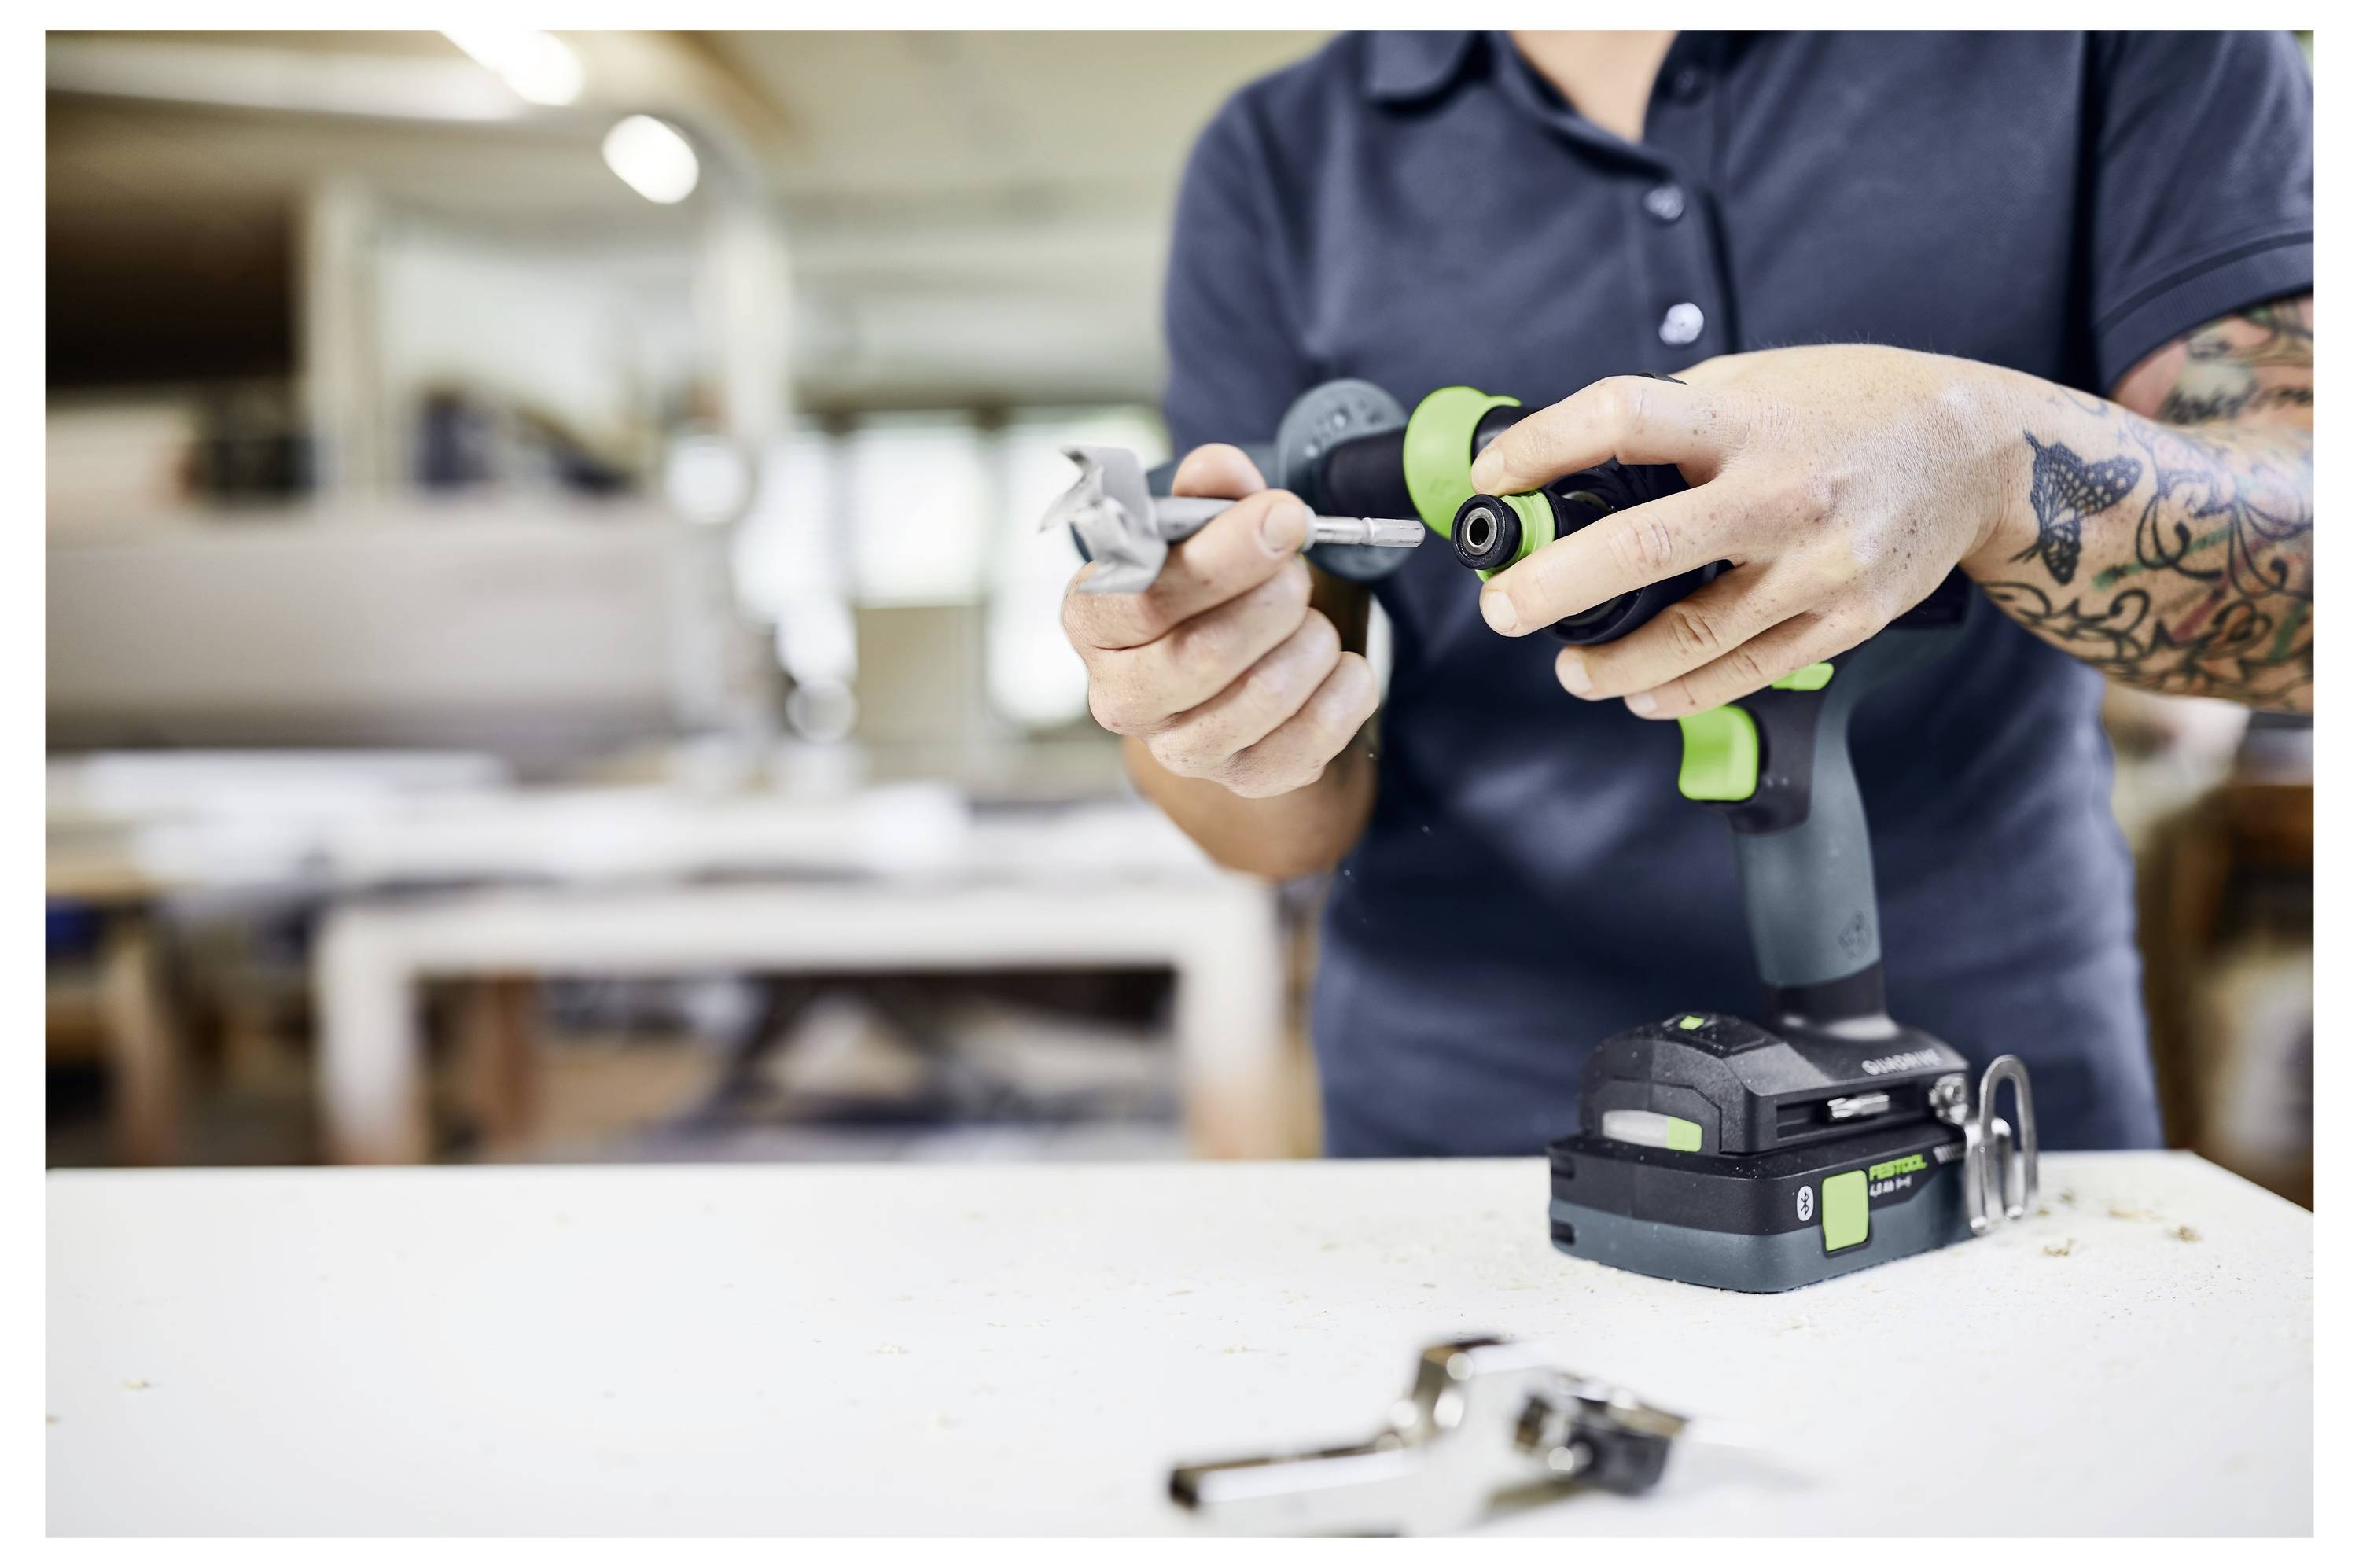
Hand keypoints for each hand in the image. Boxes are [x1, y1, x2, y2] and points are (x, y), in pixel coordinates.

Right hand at [1060, 444, 1379, 796]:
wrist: (1240, 669)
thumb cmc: (1209, 588)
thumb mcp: (1201, 527)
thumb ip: (1208, 492)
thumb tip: (1221, 470)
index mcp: (1092, 620)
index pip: (1145, 597)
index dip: (1224, 554)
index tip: (1285, 515)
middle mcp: (1120, 696)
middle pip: (1204, 654)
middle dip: (1275, 599)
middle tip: (1297, 572)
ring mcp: (1180, 749)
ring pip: (1265, 695)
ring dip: (1312, 640)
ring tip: (1310, 620)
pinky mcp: (1243, 778)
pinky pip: (1313, 738)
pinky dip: (1345, 689)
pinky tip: (1338, 664)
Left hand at [1466, 346, 2012, 716]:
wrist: (1979, 453)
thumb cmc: (1854, 408)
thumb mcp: (1761, 380)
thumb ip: (1674, 415)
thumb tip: (1568, 457)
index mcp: (1748, 419)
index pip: (1622, 418)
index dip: (1543, 446)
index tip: (1494, 477)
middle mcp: (1782, 493)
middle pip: (1644, 546)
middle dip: (1553, 585)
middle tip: (1501, 609)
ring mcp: (1818, 566)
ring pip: (1692, 636)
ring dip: (1612, 663)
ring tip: (1568, 667)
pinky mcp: (1845, 620)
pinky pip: (1744, 672)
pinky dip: (1679, 691)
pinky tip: (1638, 693)